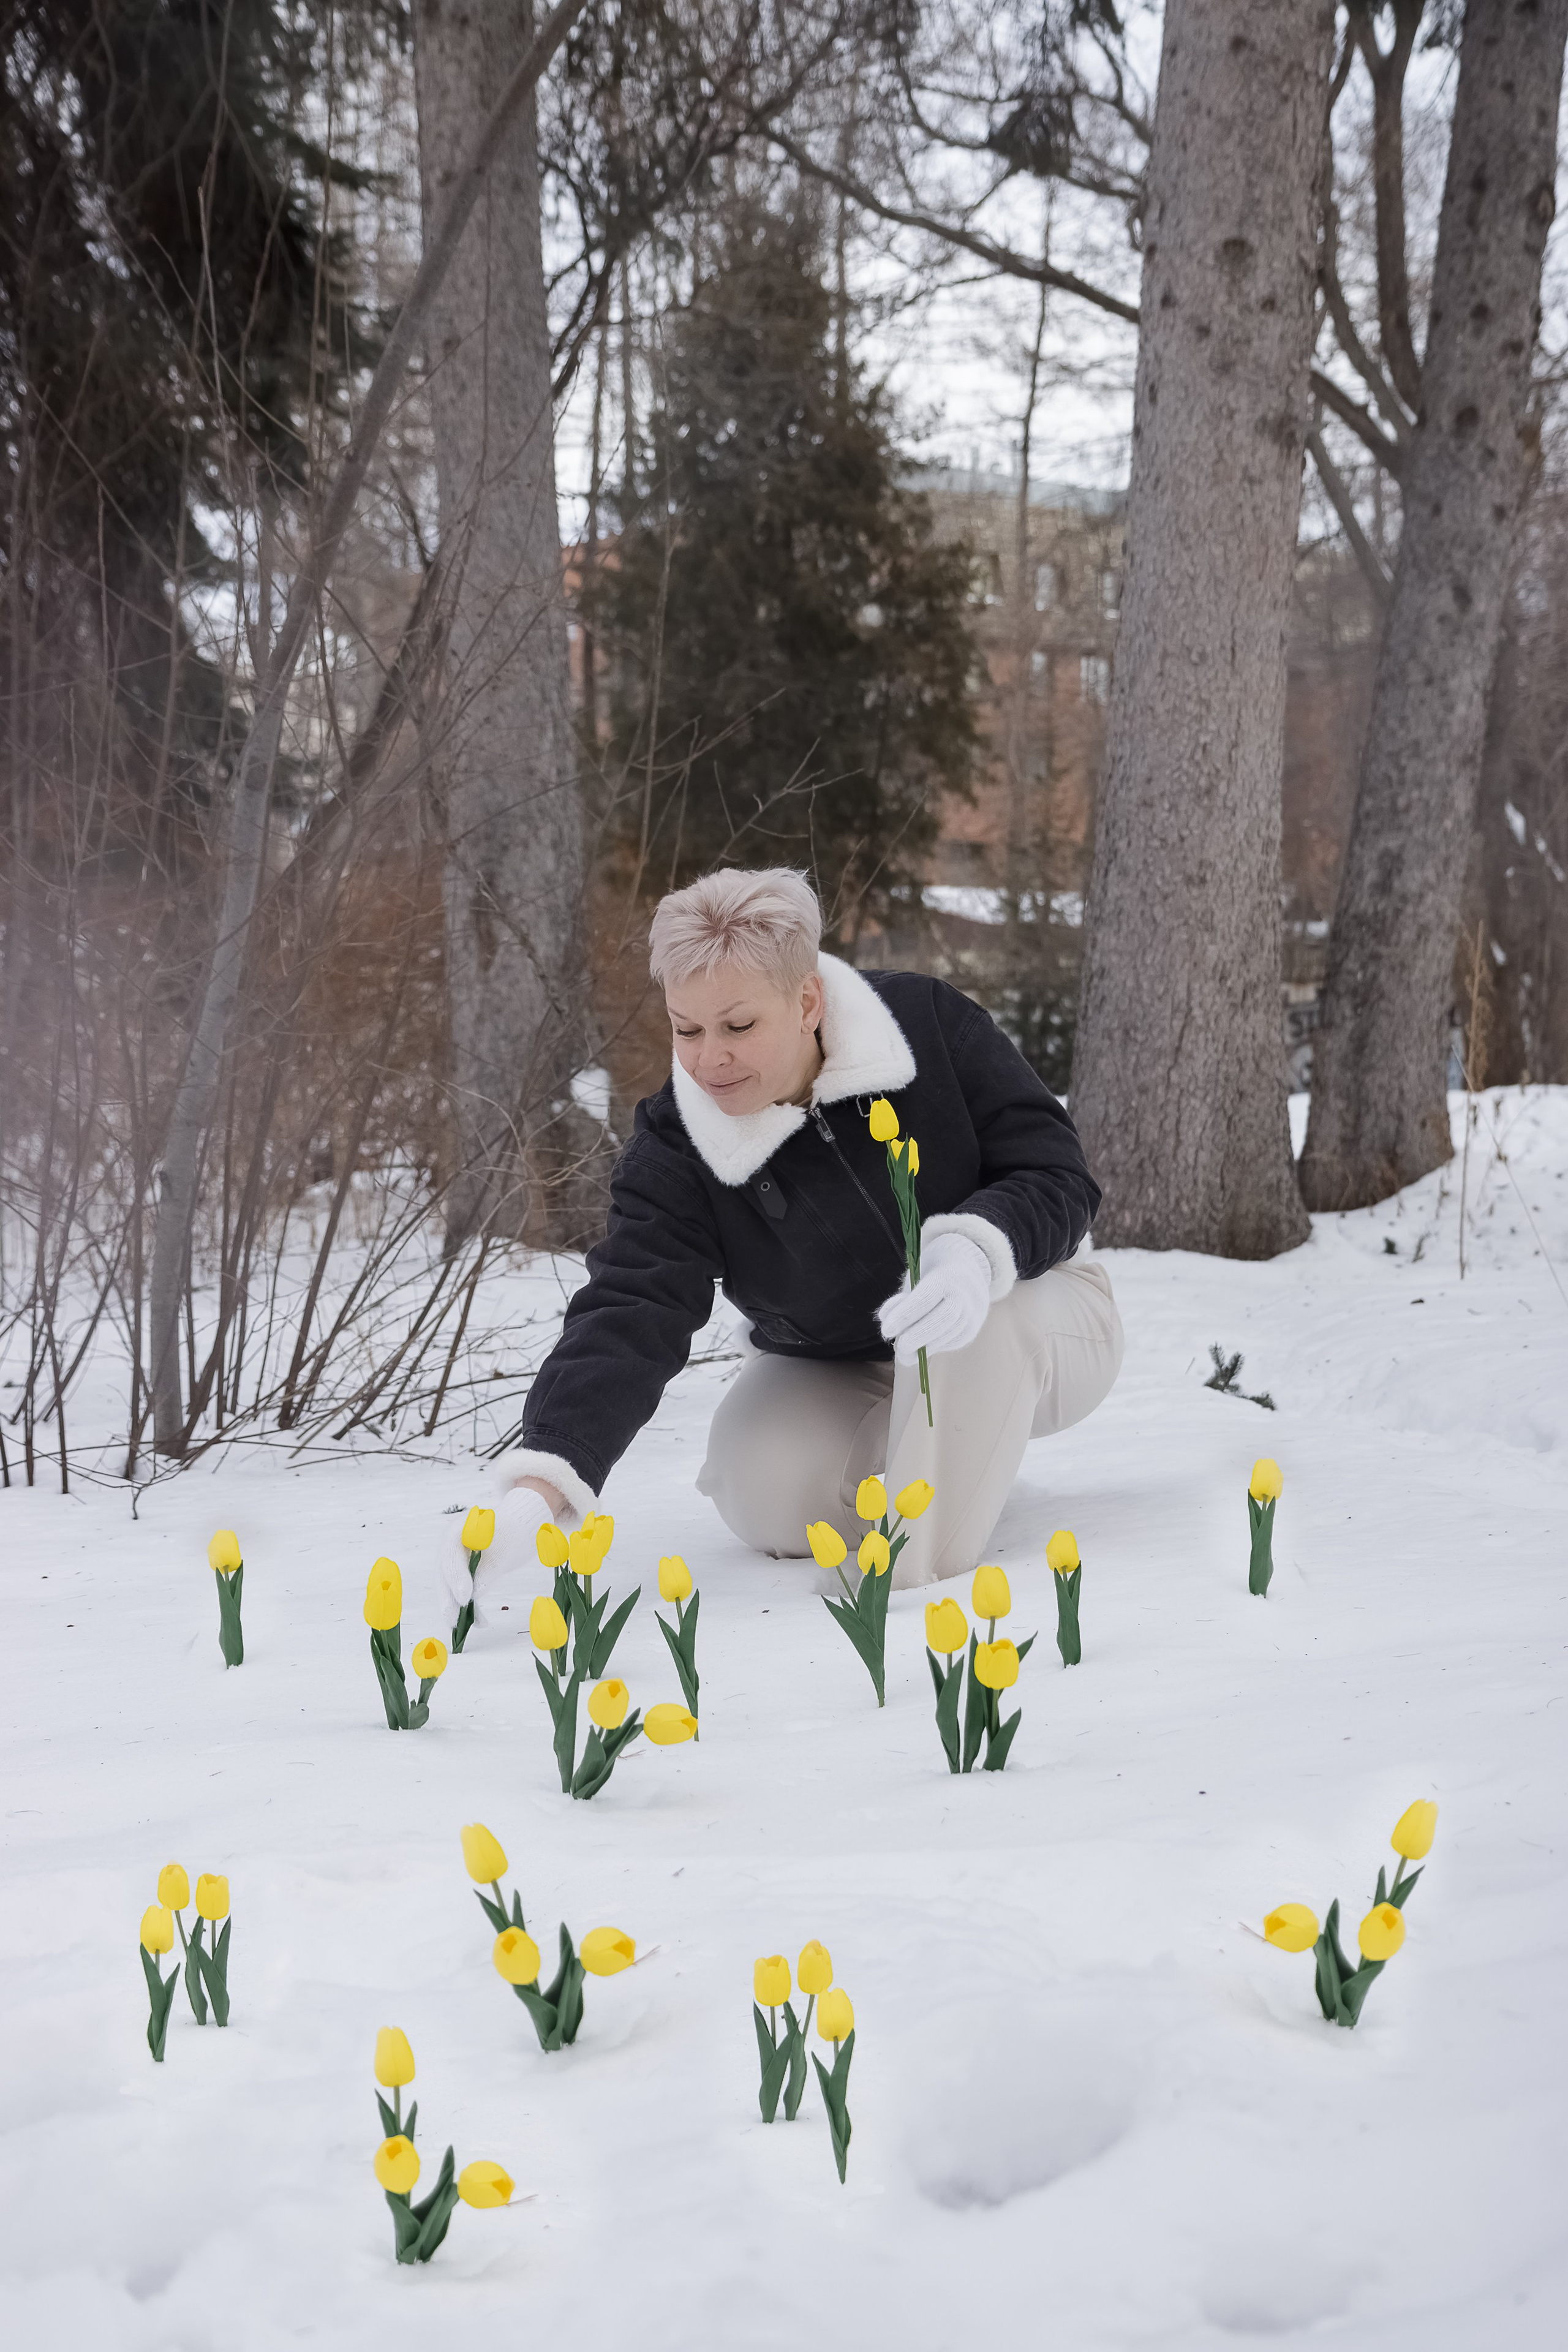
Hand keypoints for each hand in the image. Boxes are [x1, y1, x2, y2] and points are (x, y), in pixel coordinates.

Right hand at [439, 1483, 554, 1631]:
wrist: (522, 1524)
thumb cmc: (515, 1531)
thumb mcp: (505, 1549)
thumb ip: (488, 1570)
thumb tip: (473, 1595)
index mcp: (460, 1530)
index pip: (451, 1554)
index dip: (456, 1577)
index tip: (466, 1597)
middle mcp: (453, 1545)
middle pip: (445, 1573)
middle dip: (449, 1598)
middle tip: (452, 1620)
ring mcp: (457, 1558)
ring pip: (451, 1585)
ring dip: (456, 1606)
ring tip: (460, 1628)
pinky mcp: (465, 1571)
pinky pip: (463, 1589)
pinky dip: (470, 1605)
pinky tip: (479, 1622)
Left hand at [877, 1231, 991, 1363]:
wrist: (969, 1269)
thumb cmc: (934, 1271)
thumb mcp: (916, 1275)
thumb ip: (902, 1298)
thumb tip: (885, 1320)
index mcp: (948, 1275)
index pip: (925, 1298)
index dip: (904, 1316)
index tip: (886, 1330)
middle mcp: (964, 1295)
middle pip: (942, 1320)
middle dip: (916, 1337)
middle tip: (898, 1346)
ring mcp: (971, 1314)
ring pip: (947, 1337)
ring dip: (922, 1347)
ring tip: (904, 1349)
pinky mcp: (971, 1330)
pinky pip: (949, 1343)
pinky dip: (931, 1346)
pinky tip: (921, 1344)